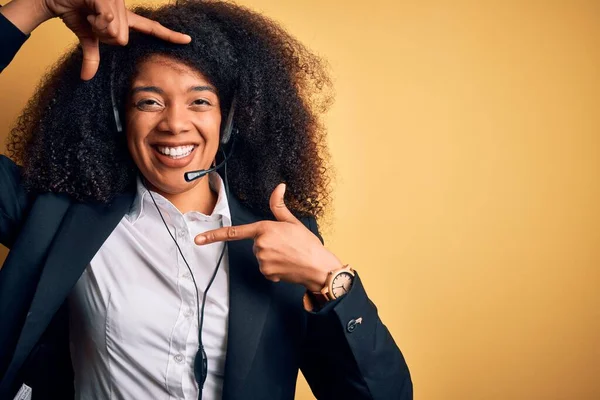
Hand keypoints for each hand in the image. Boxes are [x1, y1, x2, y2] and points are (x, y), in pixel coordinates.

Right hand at [0, 0, 190, 79]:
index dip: (170, 35)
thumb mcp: (88, 37)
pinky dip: (95, 21)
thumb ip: (93, 56)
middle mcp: (124, 9)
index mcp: (124, 18)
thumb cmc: (74, 12)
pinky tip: (87, 9)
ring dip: (98, 29)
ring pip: (117, 33)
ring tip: (89, 14)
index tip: (188, 40)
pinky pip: (108, 21)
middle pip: (124, 39)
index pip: (151, 28)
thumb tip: (86, 77)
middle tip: (93, 23)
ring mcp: (117, 2)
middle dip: (104, 37)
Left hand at [195, 184, 343, 291]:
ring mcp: (262, 260)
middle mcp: (260, 244)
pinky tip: (287, 265)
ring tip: (289, 255)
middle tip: (286, 245)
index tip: (198, 239)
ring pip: (260, 257)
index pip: (234, 232)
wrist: (318, 267)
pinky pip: (266, 269)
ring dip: (272, 256)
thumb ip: (279, 206)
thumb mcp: (293, 222)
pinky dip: (275, 268)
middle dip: (268, 244)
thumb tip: (279, 187)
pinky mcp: (266, 273)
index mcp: (264, 228)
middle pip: (256, 244)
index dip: (214, 236)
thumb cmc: (308, 244)